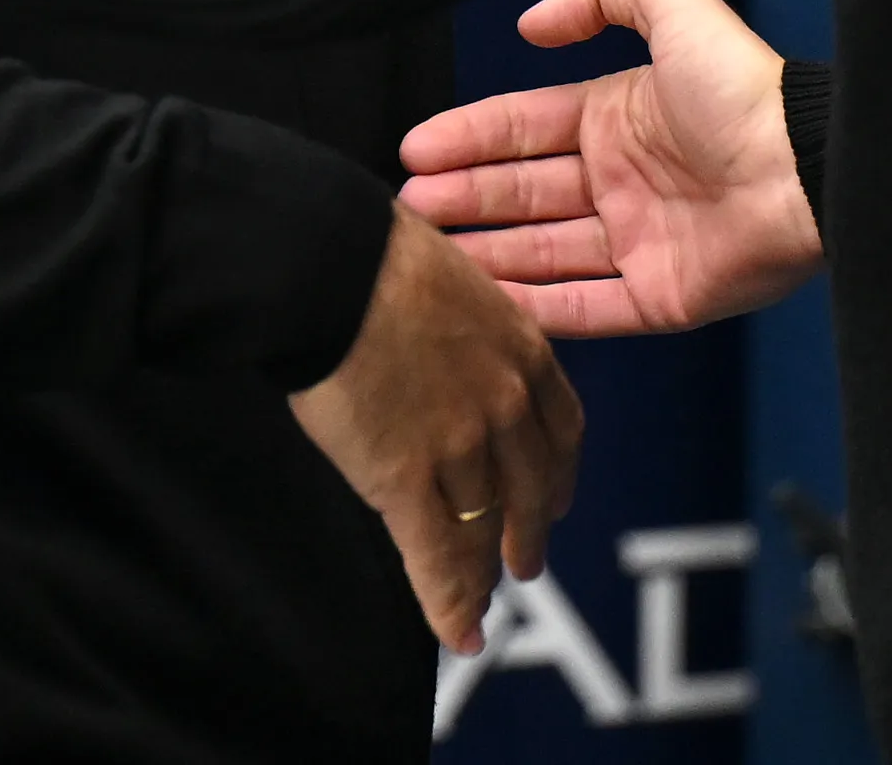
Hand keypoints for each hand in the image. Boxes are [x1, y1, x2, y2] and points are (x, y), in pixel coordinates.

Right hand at [290, 208, 583, 653]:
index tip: (553, 499)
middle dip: (527, 532)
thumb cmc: (376, 253)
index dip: (557, 473)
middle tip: (525, 562)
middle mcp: (506, 405)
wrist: (331, 267)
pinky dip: (449, 607)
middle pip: (530, 488)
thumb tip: (449, 339)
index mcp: (522, 349)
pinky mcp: (407, 480)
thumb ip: (467, 328)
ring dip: (483, 574)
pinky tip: (458, 637)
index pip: (561, 428)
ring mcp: (460, 447)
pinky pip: (436, 557)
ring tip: (483, 603)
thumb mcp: (455, 279)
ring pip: (480, 528)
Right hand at [397, 0, 822, 340]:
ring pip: (542, 253)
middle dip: (462, 199)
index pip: (525, 127)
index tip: (414, 149)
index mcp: (618, 117)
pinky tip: (483, 304)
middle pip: (523, 193)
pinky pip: (584, 308)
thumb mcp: (674, 3)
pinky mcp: (660, 299)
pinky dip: (534, 309)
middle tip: (406, 209)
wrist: (809, 167)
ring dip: (484, 254)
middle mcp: (622, 181)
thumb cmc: (743, 86)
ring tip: (426, 256)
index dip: (469, 137)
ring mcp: (639, 243)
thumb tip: (530, 25)